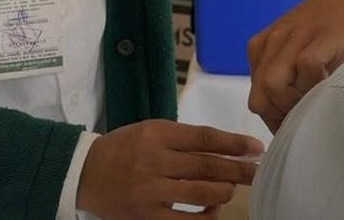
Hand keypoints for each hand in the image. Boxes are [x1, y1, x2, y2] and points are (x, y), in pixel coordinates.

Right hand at [77, 120, 261, 219]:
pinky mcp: (147, 217)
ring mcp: (151, 191)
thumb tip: (229, 148)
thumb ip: (185, 139)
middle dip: (239, 169)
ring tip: (229, 188)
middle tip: (259, 171)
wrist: (85, 173)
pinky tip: (212, 210)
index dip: (234, 143)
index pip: (204, 138)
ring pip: (204, 193)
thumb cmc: (124, 149)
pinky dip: (208, 216)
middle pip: (209, 165)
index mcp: (156, 134)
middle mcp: (154, 160)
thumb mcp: (150, 132)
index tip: (256, 148)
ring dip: (225, 191)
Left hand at [248, 0, 343, 132]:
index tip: (297, 129)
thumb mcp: (300, 53)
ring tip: (319, 105)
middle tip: (308, 123)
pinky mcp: (319, 37)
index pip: (257, 98)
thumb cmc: (329, 29)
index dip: (276, 120)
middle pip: (259, 97)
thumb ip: (289, 78)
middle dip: (282, 118)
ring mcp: (293, 38)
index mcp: (262, 49)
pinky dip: (315, 85)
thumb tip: (292, 122)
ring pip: (273, 85)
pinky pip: (305, 68)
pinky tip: (332, 86)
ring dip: (295, 105)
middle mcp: (271, 44)